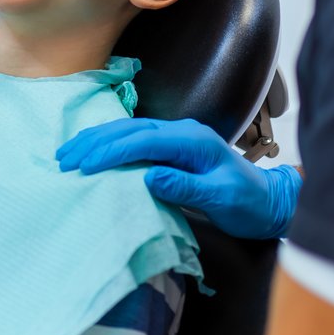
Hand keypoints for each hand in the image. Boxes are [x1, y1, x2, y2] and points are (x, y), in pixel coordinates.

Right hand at [56, 117, 299, 238]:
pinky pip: (134, 140)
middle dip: (95, 142)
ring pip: (129, 131)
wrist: (269, 202)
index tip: (86, 165)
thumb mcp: (221, 199)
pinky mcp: (172, 147)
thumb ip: (185, 187)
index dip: (112, 151)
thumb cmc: (248, 204)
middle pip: (130, 130)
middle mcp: (183, 132)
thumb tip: (149, 177)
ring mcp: (177, 137)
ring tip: (68, 152)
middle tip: (64, 158)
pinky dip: (109, 144)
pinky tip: (92, 151)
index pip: (144, 140)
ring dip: (97, 140)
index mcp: (194, 141)